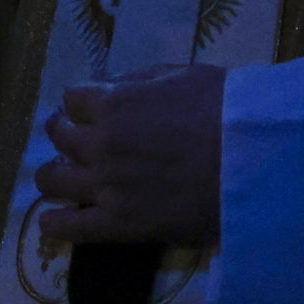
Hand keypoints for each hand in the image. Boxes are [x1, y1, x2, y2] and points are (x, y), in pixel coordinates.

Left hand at [35, 66, 224, 247]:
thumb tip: (117, 87)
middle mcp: (99, 143)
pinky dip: (54, 224)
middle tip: (78, 143)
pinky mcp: (117, 224)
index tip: (92, 112)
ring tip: (65, 179)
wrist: (252, 161)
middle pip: (59, 137)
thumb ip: (140, 82)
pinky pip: (68, 227)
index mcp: (112, 102)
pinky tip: (53, 222)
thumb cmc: (225, 110)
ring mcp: (104, 185)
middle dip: (66, 135)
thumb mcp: (181, 75)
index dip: (82, 105)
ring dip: (54, 175)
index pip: (72, 99)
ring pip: (51, 180)